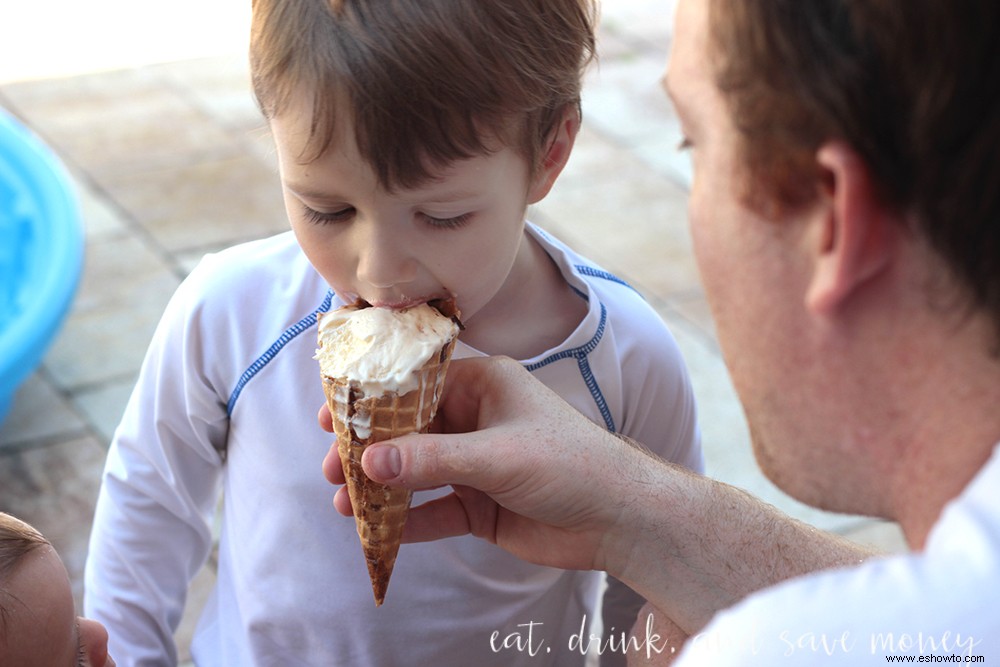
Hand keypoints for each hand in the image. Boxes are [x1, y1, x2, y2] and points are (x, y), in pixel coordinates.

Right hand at [320, 356, 654, 572]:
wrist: (618, 519)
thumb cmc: (569, 464)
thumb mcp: (496, 455)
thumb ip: (432, 460)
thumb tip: (370, 463)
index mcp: (484, 386)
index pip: (416, 384)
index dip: (373, 399)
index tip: (334, 413)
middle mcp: (476, 420)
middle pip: (408, 431)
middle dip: (370, 449)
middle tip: (332, 465)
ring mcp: (477, 464)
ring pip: (417, 473)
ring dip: (382, 488)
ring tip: (344, 503)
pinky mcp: (481, 505)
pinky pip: (435, 510)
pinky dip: (408, 521)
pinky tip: (379, 532)